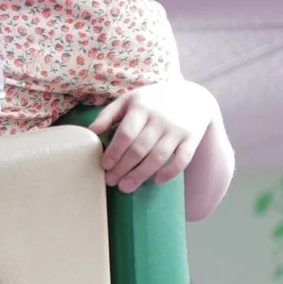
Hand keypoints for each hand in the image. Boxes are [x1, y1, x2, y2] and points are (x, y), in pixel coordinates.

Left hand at [91, 81, 219, 193]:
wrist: (192, 96)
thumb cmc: (153, 101)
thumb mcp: (129, 100)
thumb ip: (108, 114)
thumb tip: (90, 131)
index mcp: (142, 108)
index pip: (126, 133)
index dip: (114, 152)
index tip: (104, 166)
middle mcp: (160, 119)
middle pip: (139, 149)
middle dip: (123, 168)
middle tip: (110, 181)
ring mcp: (177, 129)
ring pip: (158, 157)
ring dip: (140, 175)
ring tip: (126, 187)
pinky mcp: (192, 138)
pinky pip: (183, 159)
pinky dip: (170, 172)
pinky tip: (157, 181)